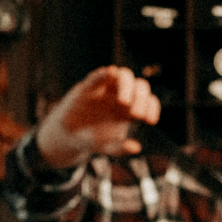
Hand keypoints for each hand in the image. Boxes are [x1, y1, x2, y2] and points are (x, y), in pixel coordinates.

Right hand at [36, 66, 160, 167]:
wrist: (69, 135)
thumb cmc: (93, 139)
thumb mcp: (108, 147)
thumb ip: (121, 148)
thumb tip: (136, 148)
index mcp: (131, 109)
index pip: (149, 101)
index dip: (152, 108)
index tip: (150, 121)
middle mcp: (121, 96)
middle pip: (140, 86)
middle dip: (142, 98)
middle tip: (137, 115)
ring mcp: (105, 89)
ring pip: (123, 75)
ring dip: (127, 85)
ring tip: (124, 103)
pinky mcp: (88, 87)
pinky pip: (97, 76)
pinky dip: (104, 74)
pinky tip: (110, 73)